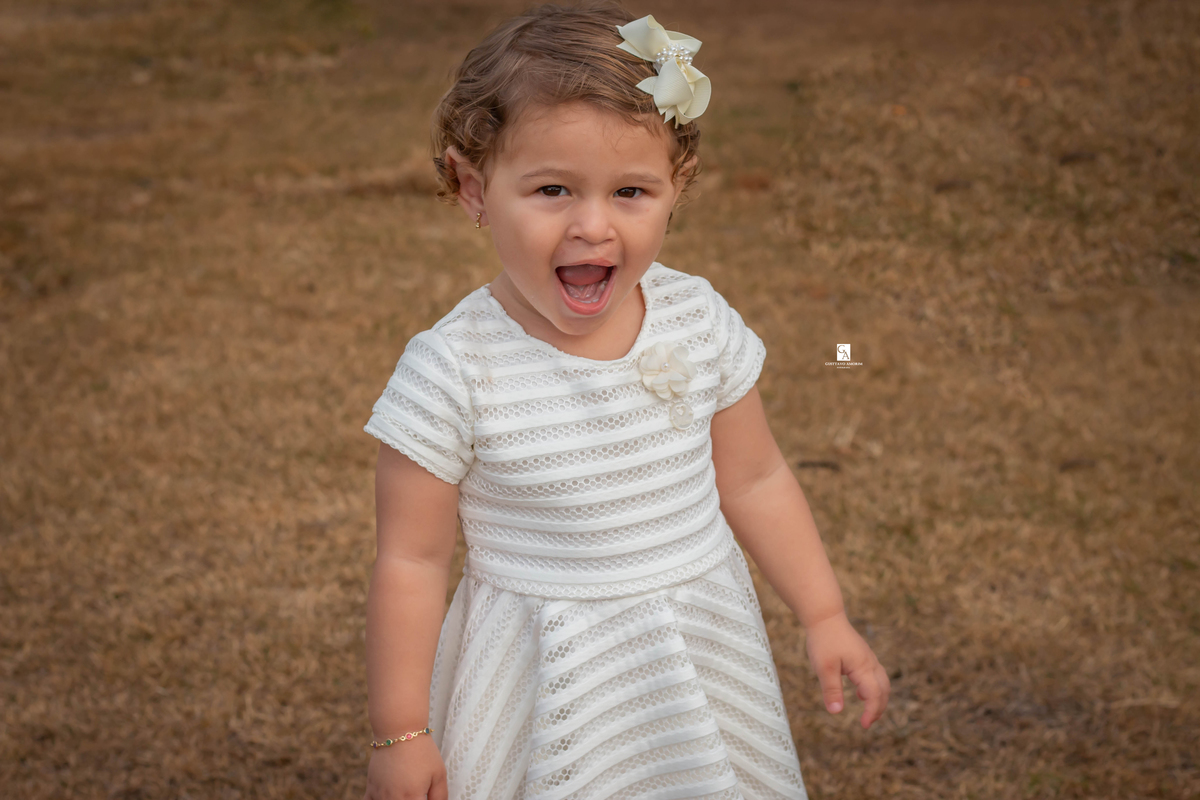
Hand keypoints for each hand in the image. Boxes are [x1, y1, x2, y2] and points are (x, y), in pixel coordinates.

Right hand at [363, 736, 446, 799]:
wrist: (399, 731)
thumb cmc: (422, 751)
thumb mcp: (439, 774)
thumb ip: (440, 796)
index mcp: (412, 797)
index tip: (424, 797)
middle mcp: (394, 799)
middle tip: (417, 792)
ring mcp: (380, 794)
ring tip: (405, 793)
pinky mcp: (371, 788)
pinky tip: (386, 797)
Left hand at [804, 611, 889, 728]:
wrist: (825, 616)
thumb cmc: (823, 640)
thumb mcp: (824, 667)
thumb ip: (831, 690)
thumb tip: (836, 712)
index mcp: (863, 667)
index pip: (874, 695)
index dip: (872, 712)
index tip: (864, 726)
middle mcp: (870, 663)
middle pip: (884, 690)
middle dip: (879, 708)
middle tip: (868, 723)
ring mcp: (868, 658)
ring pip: (882, 682)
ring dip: (878, 699)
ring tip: (867, 713)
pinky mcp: (863, 655)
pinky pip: (875, 675)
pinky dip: (873, 688)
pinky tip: (860, 694)